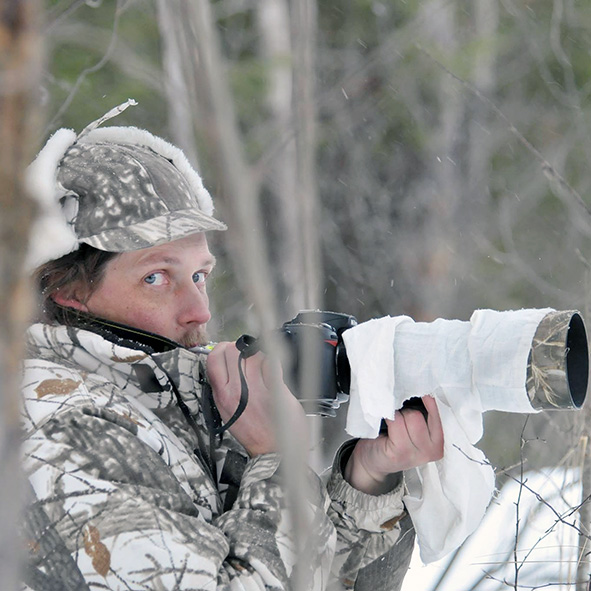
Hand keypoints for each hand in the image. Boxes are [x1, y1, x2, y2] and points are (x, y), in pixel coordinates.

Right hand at [206, 341, 307, 456]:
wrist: (273, 454)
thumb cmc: (253, 433)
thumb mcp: (228, 411)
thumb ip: (226, 388)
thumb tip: (228, 365)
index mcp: (222, 395)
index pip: (213, 358)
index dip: (223, 349)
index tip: (231, 352)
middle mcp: (236, 391)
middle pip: (232, 351)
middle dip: (242, 349)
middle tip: (249, 356)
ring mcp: (256, 390)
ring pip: (253, 354)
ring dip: (260, 355)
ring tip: (263, 365)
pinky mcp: (276, 392)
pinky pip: (273, 364)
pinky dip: (274, 362)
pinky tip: (275, 369)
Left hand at [344, 395, 443, 494]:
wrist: (373, 461)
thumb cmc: (394, 439)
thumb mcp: (413, 428)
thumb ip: (422, 412)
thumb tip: (417, 386)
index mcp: (439, 442)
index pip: (438, 412)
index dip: (428, 399)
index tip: (418, 388)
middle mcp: (433, 450)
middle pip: (419, 414)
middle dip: (405, 410)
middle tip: (397, 416)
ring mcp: (416, 454)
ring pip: (410, 416)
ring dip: (396, 414)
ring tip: (391, 422)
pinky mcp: (399, 453)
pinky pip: (395, 422)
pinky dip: (388, 417)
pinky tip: (384, 424)